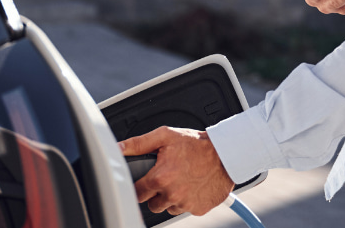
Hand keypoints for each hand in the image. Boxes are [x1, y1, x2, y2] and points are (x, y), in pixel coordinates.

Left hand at [119, 127, 233, 215]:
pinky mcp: (198, 209)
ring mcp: (185, 203)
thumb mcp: (165, 136)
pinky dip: (187, 200)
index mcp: (160, 178)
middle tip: (166, 177)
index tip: (145, 181)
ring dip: (171, 197)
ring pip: (168, 207)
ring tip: (180, 180)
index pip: (137, 193)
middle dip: (155, 193)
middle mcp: (172, 193)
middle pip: (152, 204)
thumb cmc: (197, 144)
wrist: (225, 154)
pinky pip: (185, 209)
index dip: (140, 186)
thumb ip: (139, 144)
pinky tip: (191, 186)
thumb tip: (119, 147)